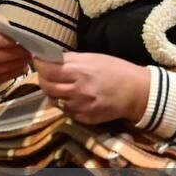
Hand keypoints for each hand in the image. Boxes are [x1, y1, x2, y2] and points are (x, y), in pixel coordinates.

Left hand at [33, 52, 150, 125]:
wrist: (137, 91)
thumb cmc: (116, 70)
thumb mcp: (93, 57)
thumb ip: (71, 59)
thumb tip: (50, 57)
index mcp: (79, 70)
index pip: (47, 69)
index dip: (39, 64)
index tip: (38, 60)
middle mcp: (78, 89)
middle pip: (47, 86)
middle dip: (43, 79)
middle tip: (47, 75)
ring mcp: (81, 106)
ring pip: (55, 100)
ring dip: (54, 93)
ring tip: (62, 87)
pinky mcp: (86, 118)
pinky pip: (67, 111)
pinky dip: (67, 104)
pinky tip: (76, 98)